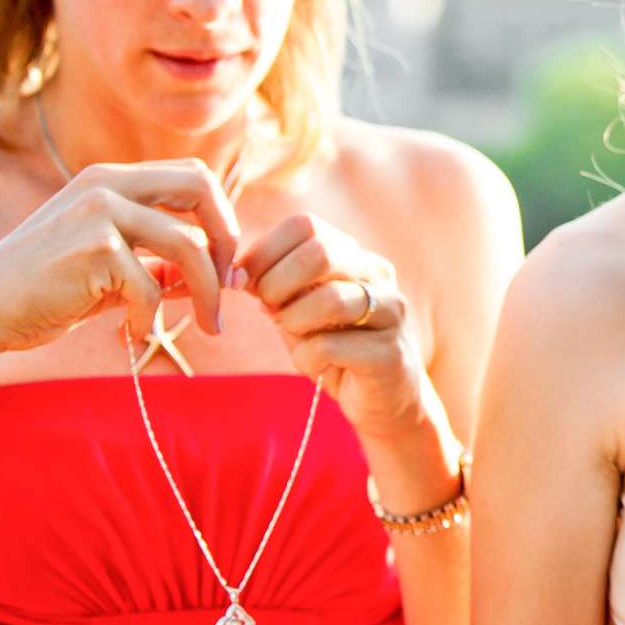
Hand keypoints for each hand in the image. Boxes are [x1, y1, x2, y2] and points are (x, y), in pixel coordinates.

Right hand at [0, 160, 237, 357]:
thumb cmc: (43, 293)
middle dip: (227, 239)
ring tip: (210, 324)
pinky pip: (152, 287)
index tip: (224, 264)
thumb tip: (224, 277)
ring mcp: (99, 214)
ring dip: (208, 292)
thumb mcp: (112, 271)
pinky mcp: (94, 250)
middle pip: (202, 188)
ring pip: (188, 246)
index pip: (194, 176)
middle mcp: (107, 185)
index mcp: (112, 180)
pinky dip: (151, 316)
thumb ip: (163, 265)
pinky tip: (133, 330)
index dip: (221, 218)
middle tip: (229, 285)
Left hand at [237, 213, 441, 450]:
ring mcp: (390, 311)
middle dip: (276, 284)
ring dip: (293, 322)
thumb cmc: (334, 348)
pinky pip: (330, 347)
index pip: (304, 225)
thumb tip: (234, 273)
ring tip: (295, 338)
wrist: (383, 399)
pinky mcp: (389, 353)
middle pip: (320, 252)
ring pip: (330, 299)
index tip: (244, 284)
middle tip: (268, 311)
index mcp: (353, 254)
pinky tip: (315, 366)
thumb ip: (272, 285)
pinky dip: (307, 359)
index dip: (263, 252)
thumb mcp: (298, 310)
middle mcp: (378, 274)